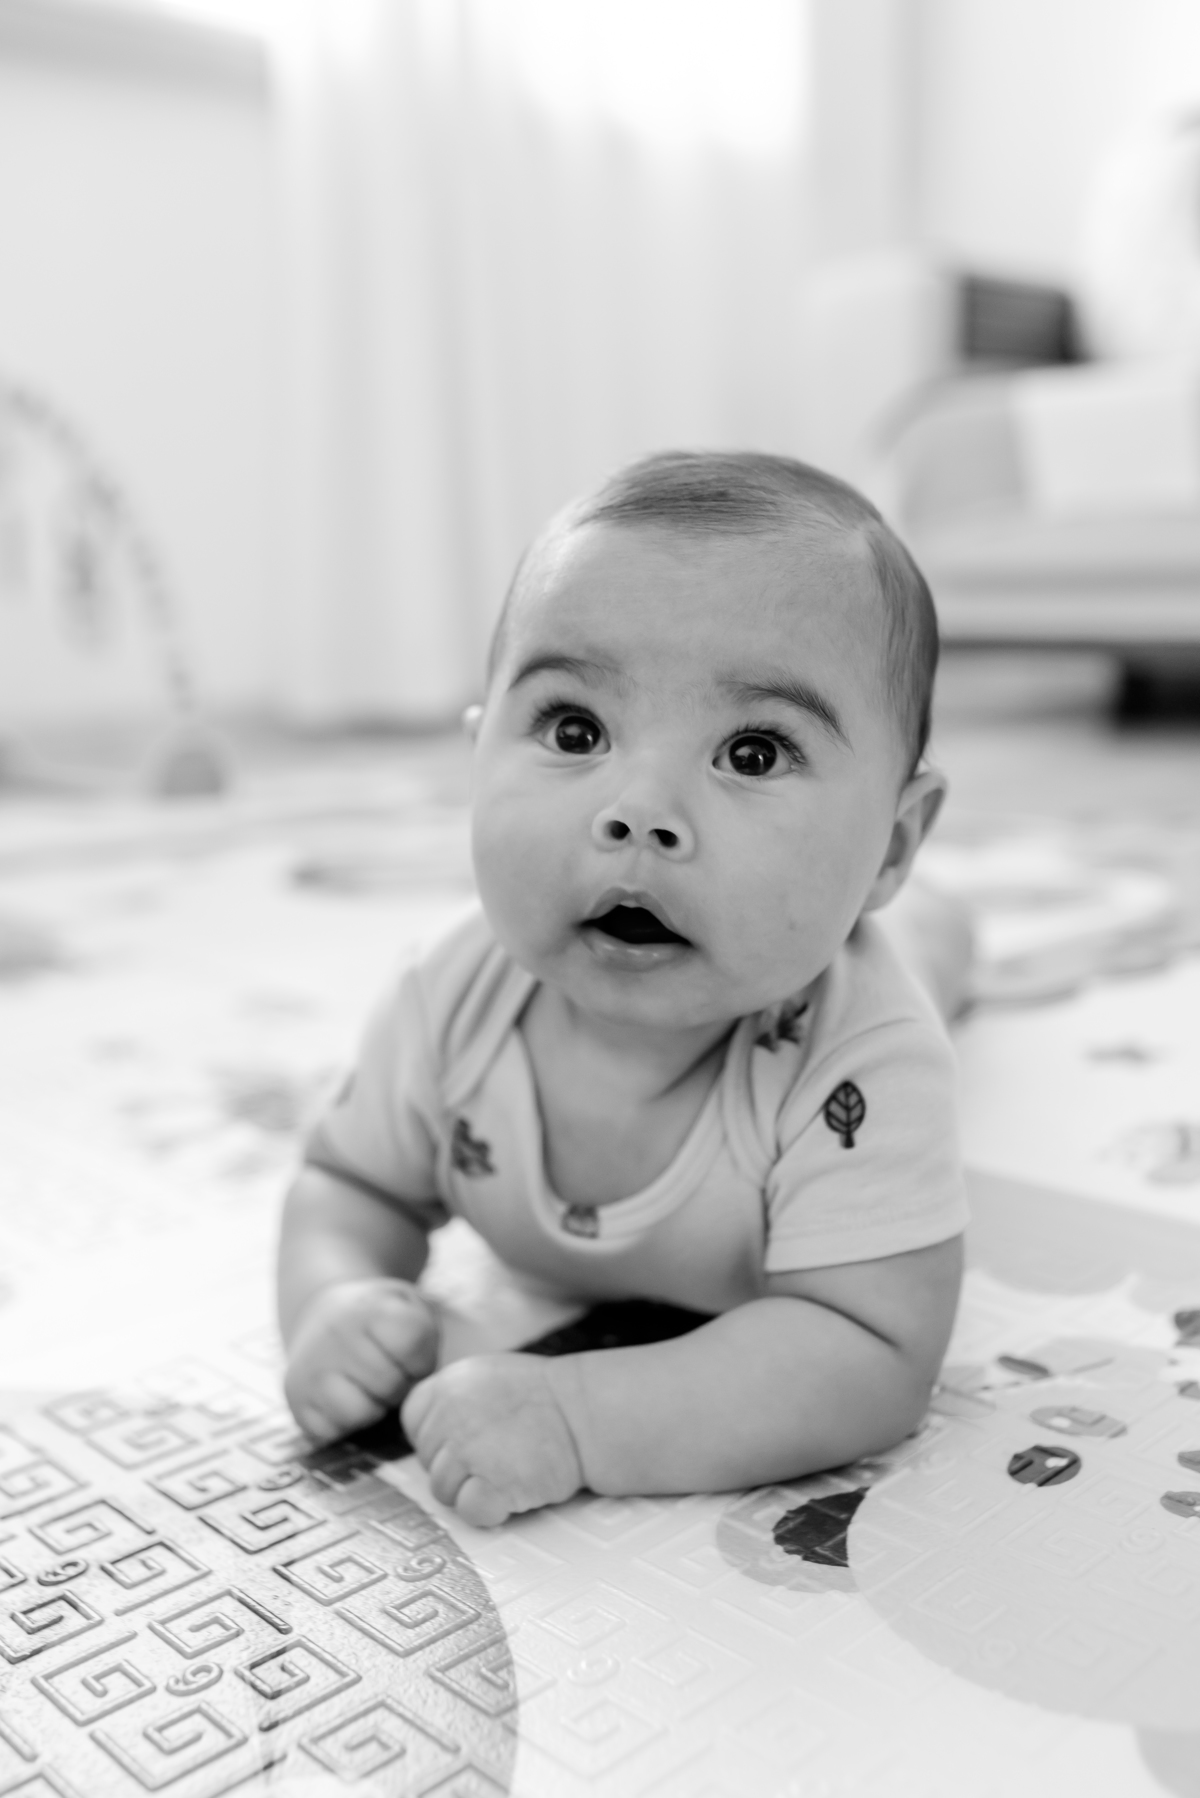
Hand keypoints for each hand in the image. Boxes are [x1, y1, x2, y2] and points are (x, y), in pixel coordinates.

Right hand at [284, 1279, 438, 1443]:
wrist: (324, 1316)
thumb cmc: (380, 1320)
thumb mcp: (410, 1309)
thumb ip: (424, 1338)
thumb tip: (416, 1390)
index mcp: (371, 1307)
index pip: (412, 1346)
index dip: (420, 1359)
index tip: (407, 1353)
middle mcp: (335, 1333)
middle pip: (390, 1386)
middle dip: (398, 1386)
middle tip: (387, 1372)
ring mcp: (311, 1366)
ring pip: (360, 1413)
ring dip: (372, 1408)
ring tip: (367, 1388)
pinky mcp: (294, 1397)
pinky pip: (331, 1431)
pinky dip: (344, 1424)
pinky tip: (344, 1399)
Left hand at [401, 1353, 584, 1527]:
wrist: (586, 1413)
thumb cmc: (545, 1398)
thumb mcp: (488, 1377)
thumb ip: (454, 1400)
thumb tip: (432, 1432)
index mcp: (447, 1385)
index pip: (415, 1422)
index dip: (439, 1437)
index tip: (466, 1438)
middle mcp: (449, 1415)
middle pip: (429, 1461)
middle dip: (458, 1466)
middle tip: (497, 1455)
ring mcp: (466, 1451)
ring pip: (444, 1492)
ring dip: (474, 1489)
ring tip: (509, 1469)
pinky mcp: (489, 1485)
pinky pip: (469, 1511)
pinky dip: (491, 1509)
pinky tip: (514, 1489)